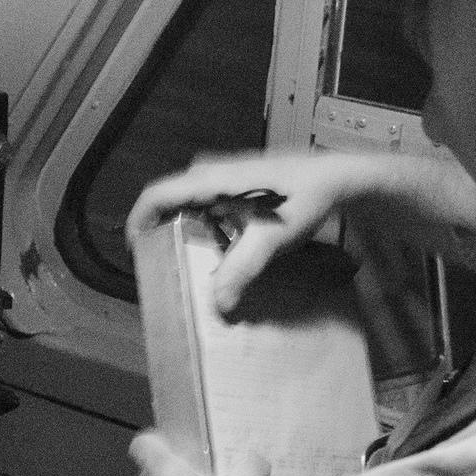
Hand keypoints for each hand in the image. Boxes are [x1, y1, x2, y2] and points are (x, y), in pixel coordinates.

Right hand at [128, 150, 361, 314]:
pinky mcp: (236, 182)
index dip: (139, 220)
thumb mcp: (277, 235)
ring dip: (186, 231)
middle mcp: (212, 171)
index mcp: (214, 178)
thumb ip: (245, 267)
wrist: (340, 176)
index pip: (159, 192)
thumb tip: (219, 304)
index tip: (136, 251)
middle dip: (162, 232)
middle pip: (170, 200)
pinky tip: (222, 249)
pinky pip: (207, 204)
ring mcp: (224, 175)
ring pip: (189, 203)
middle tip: (167, 266)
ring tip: (192, 263)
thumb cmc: (309, 195)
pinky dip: (205, 227)